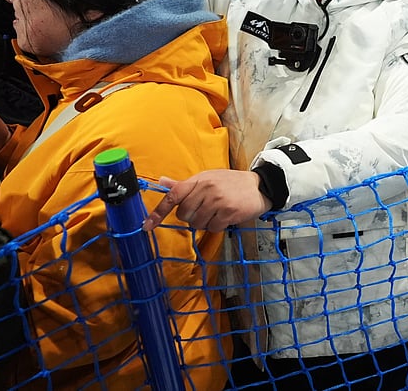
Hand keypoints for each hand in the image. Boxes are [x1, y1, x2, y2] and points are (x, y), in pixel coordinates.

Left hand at [142, 170, 268, 232]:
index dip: (158, 212)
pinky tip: (226, 217)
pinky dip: (217, 226)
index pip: (173, 195)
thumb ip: (185, 184)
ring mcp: (218, 200)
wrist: (260, 186)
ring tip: (217, 212)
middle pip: (184, 214)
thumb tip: (162, 181)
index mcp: (199, 180)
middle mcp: (207, 188)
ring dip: (206, 222)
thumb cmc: (231, 183)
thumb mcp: (208, 178)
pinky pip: (212, 228)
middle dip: (192, 216)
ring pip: (197, 223)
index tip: (147, 225)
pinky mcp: (228, 212)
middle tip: (205, 210)